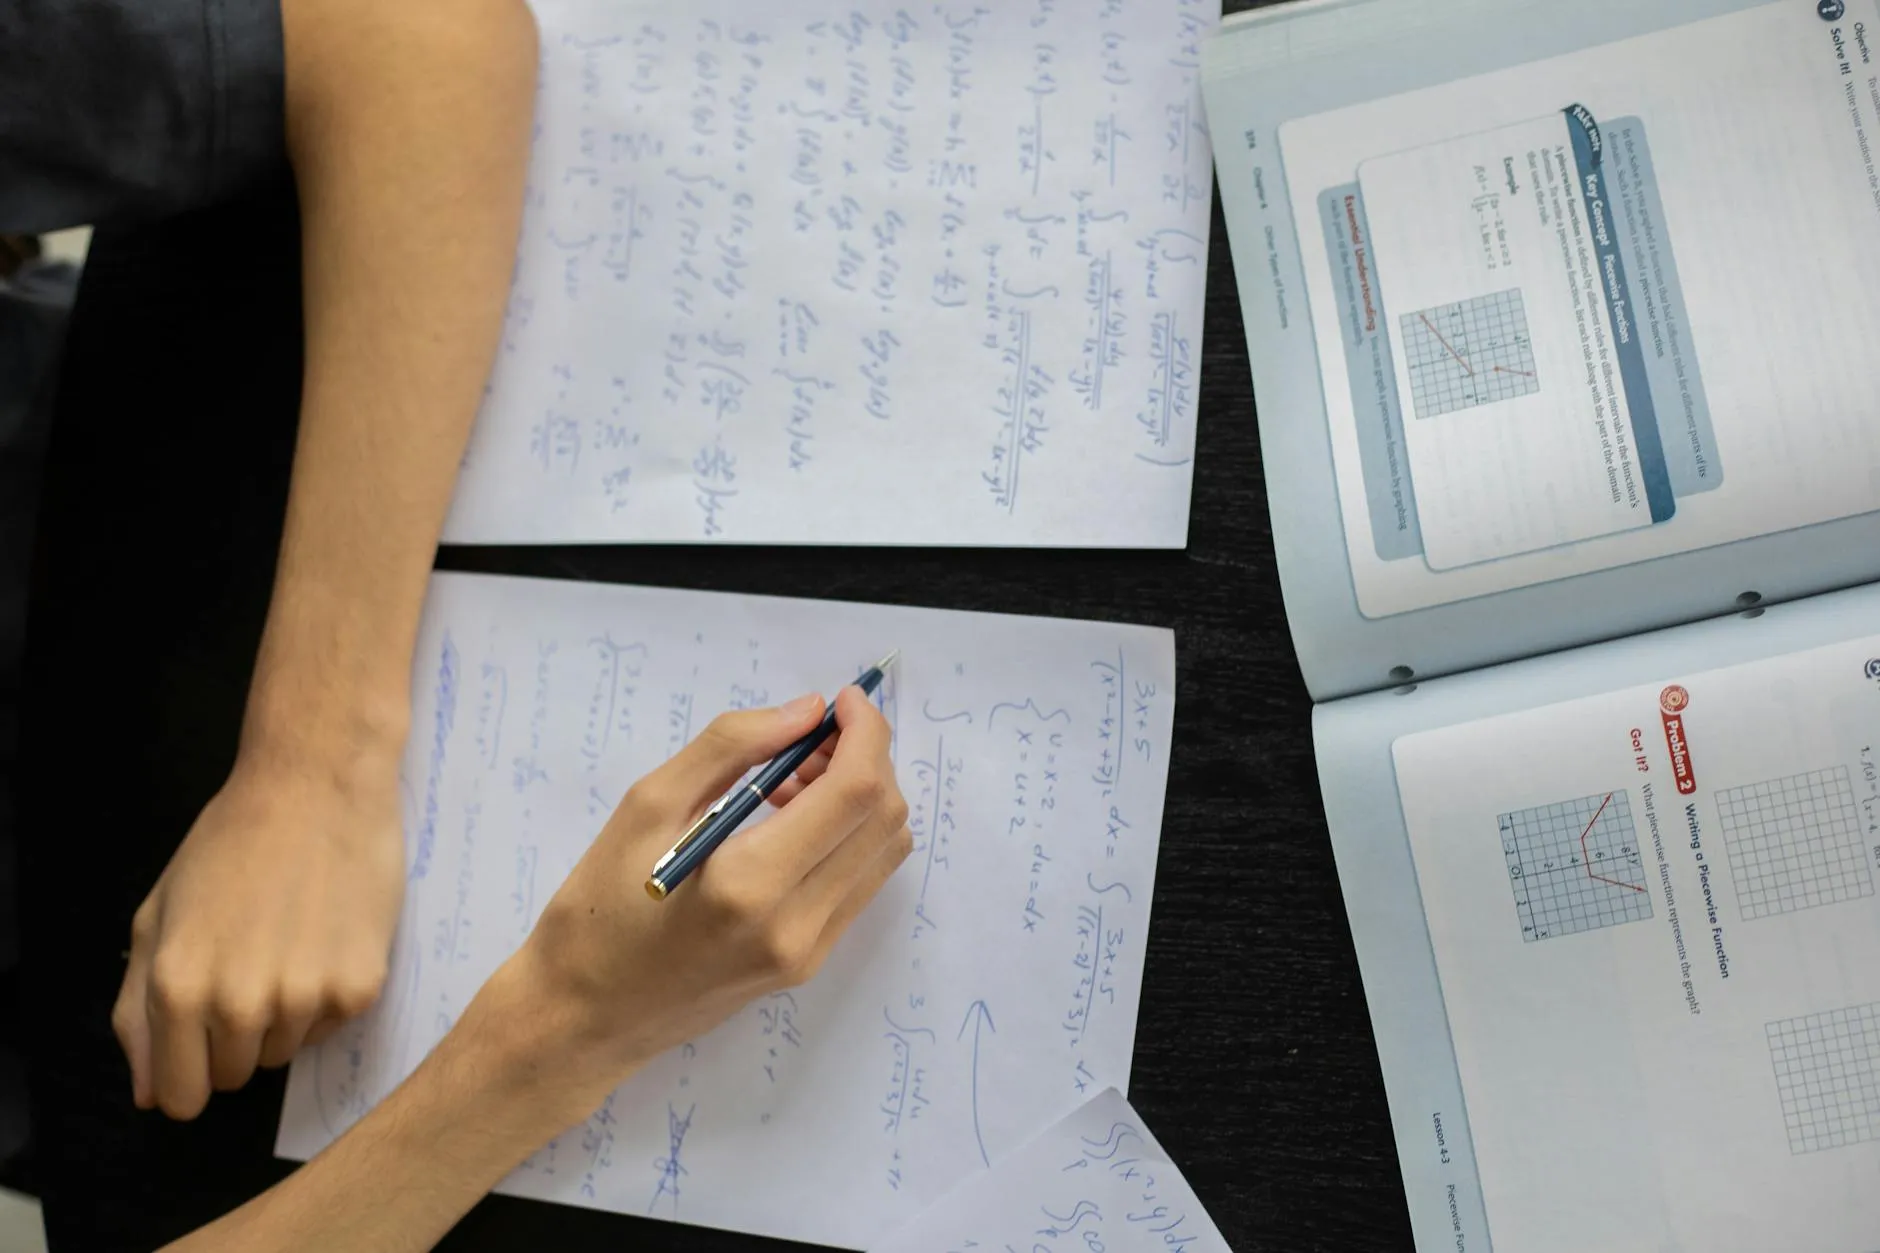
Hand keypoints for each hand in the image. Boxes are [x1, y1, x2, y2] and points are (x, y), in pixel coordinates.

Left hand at [112, 752, 404, 1118]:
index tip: (202, 1043)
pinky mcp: (360, 988)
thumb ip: (139, 1009)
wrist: (318, 788)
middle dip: (234, 1038)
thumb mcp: (159, 917)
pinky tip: (325, 938)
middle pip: (235, 1077)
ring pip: (285, 1051)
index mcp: (178, 990)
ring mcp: (304, 999)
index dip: (187, 1074)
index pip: (180, 1097)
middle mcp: (239, 1005)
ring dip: (283, 1015)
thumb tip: (151, 1093)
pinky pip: (332, 1026)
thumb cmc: (230, 844)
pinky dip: (328, 995)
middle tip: (249, 966)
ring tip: (289, 943)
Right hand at [478, 686, 910, 1113]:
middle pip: (883, 819)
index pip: (854, 793)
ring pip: (884, 851)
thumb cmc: (598, 907)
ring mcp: (810, 952)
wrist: (584, 1015)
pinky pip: (861, 883)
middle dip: (866, 758)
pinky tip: (792, 823)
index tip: (843, 700)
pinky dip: (848, 835)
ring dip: (861, 797)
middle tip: (810, 737)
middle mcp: (796, 924)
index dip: (865, 733)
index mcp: (749, 882)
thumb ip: (731, 747)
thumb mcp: (647, 805)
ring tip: (794, 780)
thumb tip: (807, 711)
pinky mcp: (809, 965)